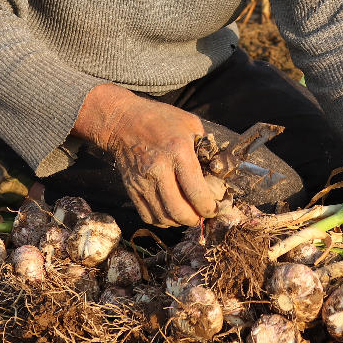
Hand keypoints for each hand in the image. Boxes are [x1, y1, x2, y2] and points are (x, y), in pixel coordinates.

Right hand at [73, 83, 220, 227]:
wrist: (123, 122)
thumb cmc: (160, 120)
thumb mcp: (189, 124)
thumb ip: (204, 147)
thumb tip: (219, 170)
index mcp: (177, 151)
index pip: (196, 191)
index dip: (208, 207)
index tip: (214, 209)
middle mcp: (158, 168)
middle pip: (179, 210)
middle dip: (195, 220)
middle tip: (202, 216)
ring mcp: (142, 180)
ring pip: (163, 217)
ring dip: (179, 222)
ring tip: (188, 216)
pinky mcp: (131, 188)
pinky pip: (148, 215)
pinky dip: (162, 220)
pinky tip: (170, 213)